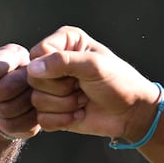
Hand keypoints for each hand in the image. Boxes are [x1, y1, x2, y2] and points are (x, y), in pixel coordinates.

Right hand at [25, 26, 161, 143]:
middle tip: (82, 88)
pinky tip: (78, 113)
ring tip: (82, 100)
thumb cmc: (119, 82)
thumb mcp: (94, 66)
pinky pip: (41, 119)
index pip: (38, 54)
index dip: (54, 69)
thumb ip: (63, 62)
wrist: (131, 112)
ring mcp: (51, 87)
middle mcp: (54, 62)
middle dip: (61, 89)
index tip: (79, 73)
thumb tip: (32, 68)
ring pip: (36, 99)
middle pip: (33, 78)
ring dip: (64, 105)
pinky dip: (62, 120)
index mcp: (65, 42)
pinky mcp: (51, 109)